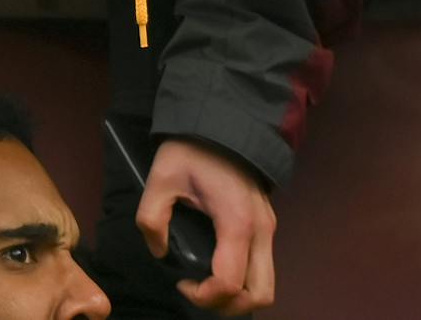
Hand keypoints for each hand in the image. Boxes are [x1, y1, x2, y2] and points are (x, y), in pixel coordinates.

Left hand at [138, 137, 275, 313]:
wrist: (223, 120)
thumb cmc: (193, 149)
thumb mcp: (161, 179)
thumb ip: (151, 219)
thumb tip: (159, 251)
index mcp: (236, 223)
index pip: (230, 284)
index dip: (204, 297)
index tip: (181, 284)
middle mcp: (261, 231)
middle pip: (260, 295)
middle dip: (228, 306)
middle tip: (199, 293)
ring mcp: (269, 228)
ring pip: (266, 284)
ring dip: (239, 297)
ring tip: (208, 285)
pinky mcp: (267, 224)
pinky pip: (263, 267)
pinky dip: (245, 281)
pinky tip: (218, 266)